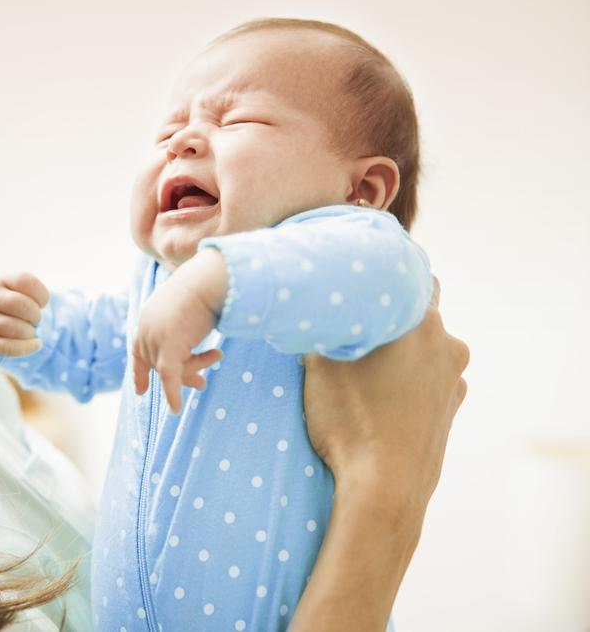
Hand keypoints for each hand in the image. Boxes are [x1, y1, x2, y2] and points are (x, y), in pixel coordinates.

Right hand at [0, 272, 49, 356]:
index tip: (42, 303)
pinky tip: (35, 344)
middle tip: (35, 319)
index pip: (25, 281)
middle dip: (36, 315)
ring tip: (30, 331)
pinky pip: (8, 347)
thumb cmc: (11, 301)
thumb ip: (33, 293)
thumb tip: (39, 315)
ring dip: (30, 332)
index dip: (42, 295)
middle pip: (23, 305)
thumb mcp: (19, 289)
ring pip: (16, 328)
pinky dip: (27, 347)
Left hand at [132, 249, 227, 412]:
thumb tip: (193, 330)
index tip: (140, 391)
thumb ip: (183, 325)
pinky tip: (176, 409)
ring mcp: (155, 338)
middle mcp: (146, 328)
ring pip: (171, 369)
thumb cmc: (206, 287)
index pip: (139, 349)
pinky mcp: (168, 347)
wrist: (209, 279)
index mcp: (148, 317)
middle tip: (202, 385)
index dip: (140, 371)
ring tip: (217, 355)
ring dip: (196, 369)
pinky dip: (173, 394)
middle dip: (183, 375)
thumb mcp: (188, 309)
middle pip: (158, 364)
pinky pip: (170, 377)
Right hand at [291, 278, 468, 631]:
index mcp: (419, 322)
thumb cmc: (349, 421)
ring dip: (401, 350)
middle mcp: (447, 344)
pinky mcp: (450, 410)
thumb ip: (322, 328)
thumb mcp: (319, 364)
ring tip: (364, 368)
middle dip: (389, 315)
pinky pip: (428, 380)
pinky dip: (409, 381)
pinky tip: (379, 398)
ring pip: (425, 348)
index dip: (384, 274)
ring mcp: (454, 380)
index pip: (411, 273)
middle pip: (418, 312)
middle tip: (353, 325)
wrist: (383, 489)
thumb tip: (308, 309)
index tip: (359, 282)